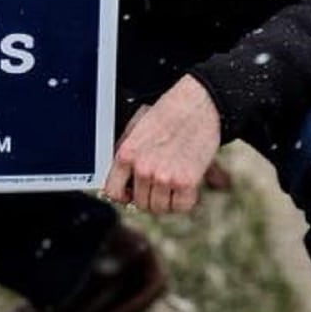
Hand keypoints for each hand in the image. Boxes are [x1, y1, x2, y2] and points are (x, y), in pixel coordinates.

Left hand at [102, 75, 222, 214]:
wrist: (197, 104)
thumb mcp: (136, 127)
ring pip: (159, 208)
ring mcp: (164, 177)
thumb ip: (125, 153)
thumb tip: (121, 179)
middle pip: (140, 203)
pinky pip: (181, 206)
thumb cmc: (168, 112)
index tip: (133, 193)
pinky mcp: (186, 182)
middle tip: (160, 183)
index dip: (124, 195)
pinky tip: (186, 184)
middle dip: (150, 196)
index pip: (113, 193)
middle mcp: (142, 168)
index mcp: (126, 153)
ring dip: (167, 199)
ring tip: (174, 181)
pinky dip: (184, 200)